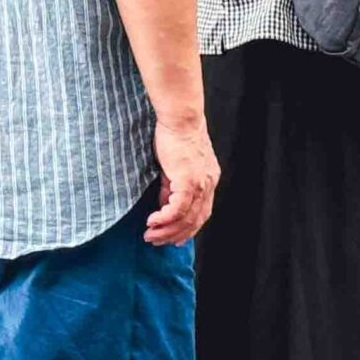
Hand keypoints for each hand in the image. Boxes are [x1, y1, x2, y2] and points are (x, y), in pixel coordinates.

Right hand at [145, 114, 218, 245]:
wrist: (180, 118)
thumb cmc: (175, 134)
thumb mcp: (175, 164)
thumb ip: (172, 185)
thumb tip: (163, 203)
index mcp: (208, 179)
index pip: (202, 213)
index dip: (188, 229)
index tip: (174, 239)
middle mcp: (208, 184)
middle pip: (195, 221)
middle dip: (175, 235)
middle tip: (156, 241)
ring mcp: (200, 184)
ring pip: (186, 219)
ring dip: (167, 231)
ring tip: (150, 235)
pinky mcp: (189, 181)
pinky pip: (177, 209)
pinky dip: (164, 219)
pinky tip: (152, 221)